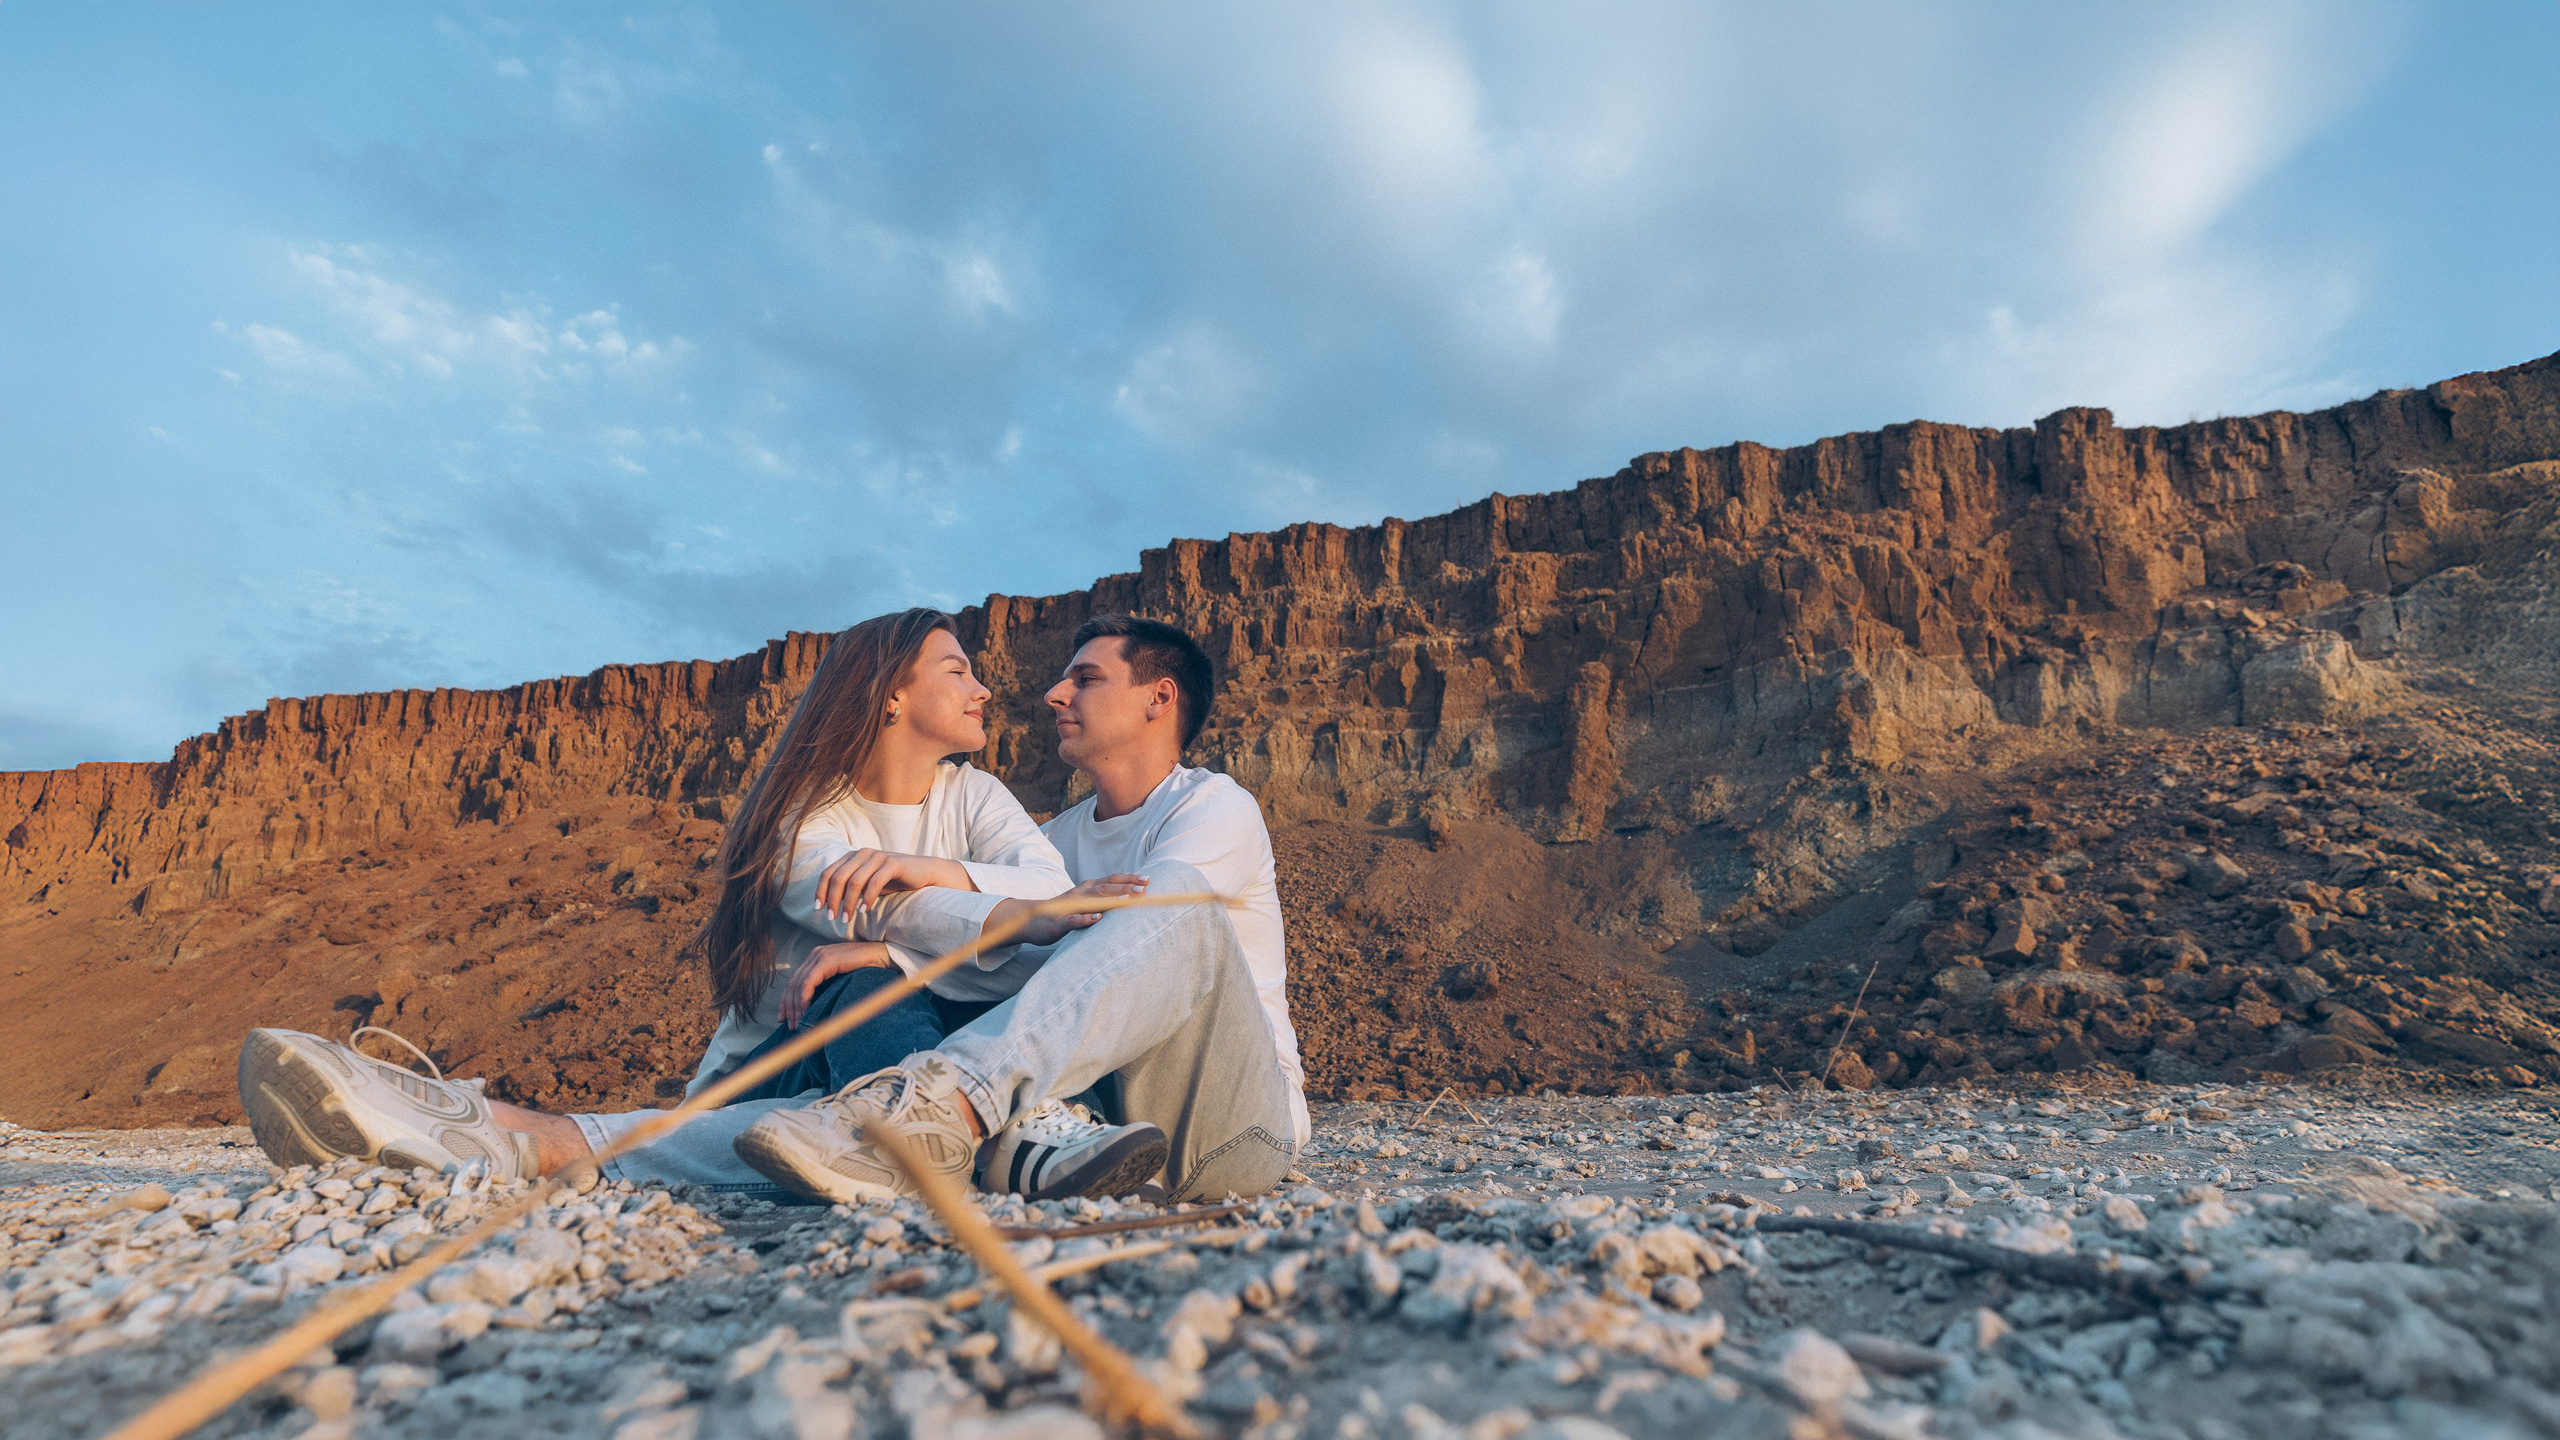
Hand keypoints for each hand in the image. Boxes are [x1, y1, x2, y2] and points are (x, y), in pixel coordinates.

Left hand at [778, 941, 894, 1027]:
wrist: (884, 957)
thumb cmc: (868, 971)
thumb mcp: (842, 980)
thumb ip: (828, 986)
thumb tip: (815, 1008)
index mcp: (817, 958)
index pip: (795, 981)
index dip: (787, 1001)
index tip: (784, 1018)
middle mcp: (815, 954)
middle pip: (793, 983)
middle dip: (788, 1007)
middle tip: (789, 1025)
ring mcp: (820, 956)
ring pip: (798, 984)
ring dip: (796, 1006)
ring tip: (797, 1022)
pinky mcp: (827, 960)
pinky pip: (808, 982)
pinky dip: (804, 998)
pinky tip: (805, 1011)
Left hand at [815, 850, 971, 924]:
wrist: (923, 873)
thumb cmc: (893, 880)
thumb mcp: (868, 883)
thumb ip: (851, 888)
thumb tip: (830, 903)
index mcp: (853, 856)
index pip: (829, 872)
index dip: (821, 891)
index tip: (819, 909)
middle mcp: (863, 853)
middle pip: (838, 877)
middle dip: (833, 899)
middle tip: (833, 918)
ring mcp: (878, 857)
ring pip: (855, 881)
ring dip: (848, 903)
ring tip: (848, 919)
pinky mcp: (892, 863)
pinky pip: (875, 882)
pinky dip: (867, 898)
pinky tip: (864, 911)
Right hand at [986, 873, 1151, 946]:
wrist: (1030, 920)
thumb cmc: (1063, 912)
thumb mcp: (1086, 903)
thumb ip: (1104, 900)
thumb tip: (1130, 898)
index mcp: (1088, 888)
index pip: (1111, 880)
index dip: (1129, 878)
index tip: (1147, 880)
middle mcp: (1080, 893)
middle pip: (1105, 887)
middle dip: (1125, 887)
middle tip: (1144, 889)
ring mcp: (1069, 907)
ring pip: (1092, 901)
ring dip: (1110, 900)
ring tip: (1127, 899)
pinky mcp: (1059, 922)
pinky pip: (1074, 920)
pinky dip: (1086, 918)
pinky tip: (1098, 918)